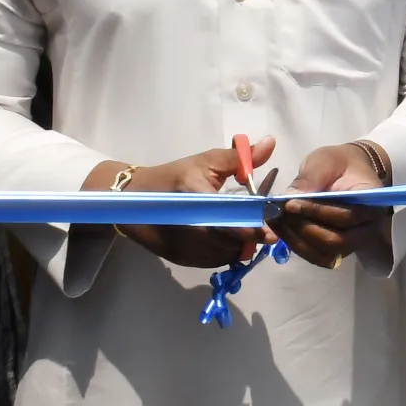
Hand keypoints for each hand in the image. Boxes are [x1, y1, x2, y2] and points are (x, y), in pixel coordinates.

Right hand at [87, 146, 271, 269]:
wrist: (135, 199)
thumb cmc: (175, 177)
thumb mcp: (205, 161)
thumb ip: (240, 158)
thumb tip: (270, 144)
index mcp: (193, 194)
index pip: (227, 216)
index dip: (250, 227)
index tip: (270, 231)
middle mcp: (188, 224)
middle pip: (229, 240)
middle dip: (249, 236)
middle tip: (262, 229)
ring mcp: (184, 245)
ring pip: (224, 254)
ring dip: (238, 245)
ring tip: (241, 229)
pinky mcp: (182, 258)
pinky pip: (214, 261)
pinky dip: (224, 251)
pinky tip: (224, 237)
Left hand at [271, 143, 395, 273]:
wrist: (347, 172)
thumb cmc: (339, 163)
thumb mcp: (325, 161)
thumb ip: (310, 179)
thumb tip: (288, 199)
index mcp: (372, 202)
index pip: (347, 216)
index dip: (317, 212)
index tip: (290, 204)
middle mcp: (368, 227)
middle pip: (337, 241)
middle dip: (304, 229)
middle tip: (278, 214)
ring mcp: (354, 242)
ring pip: (325, 253)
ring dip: (298, 241)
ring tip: (276, 222)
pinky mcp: (338, 249)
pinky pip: (318, 256)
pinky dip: (298, 247)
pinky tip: (282, 230)